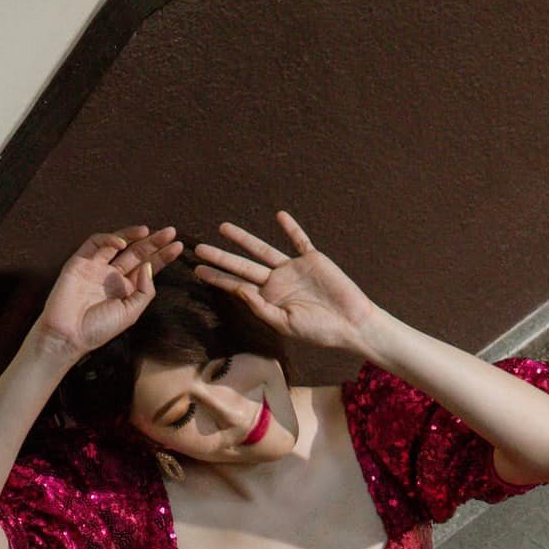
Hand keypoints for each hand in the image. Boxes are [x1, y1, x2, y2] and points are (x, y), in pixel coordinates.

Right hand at [35, 225, 182, 357]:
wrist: (68, 335)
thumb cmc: (98, 329)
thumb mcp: (130, 313)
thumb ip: (144, 291)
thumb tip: (149, 266)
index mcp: (126, 289)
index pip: (147, 268)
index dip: (162, 257)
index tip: (178, 246)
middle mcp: (112, 276)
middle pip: (136, 253)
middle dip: (153, 242)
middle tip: (171, 232)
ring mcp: (96, 267)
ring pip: (117, 244)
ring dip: (133, 235)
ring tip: (148, 231)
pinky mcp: (80, 262)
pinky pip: (95, 244)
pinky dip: (108, 240)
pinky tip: (121, 243)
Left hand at [192, 211, 376, 351]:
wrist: (351, 324)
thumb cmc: (320, 331)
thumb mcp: (286, 325)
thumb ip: (261, 308)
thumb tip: (238, 289)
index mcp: (268, 300)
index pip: (237, 287)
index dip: (217, 279)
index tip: (197, 270)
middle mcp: (277, 283)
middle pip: (243, 266)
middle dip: (221, 257)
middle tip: (198, 248)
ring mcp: (293, 269)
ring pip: (262, 250)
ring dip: (243, 239)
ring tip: (222, 227)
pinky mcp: (312, 259)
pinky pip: (299, 240)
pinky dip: (291, 228)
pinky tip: (279, 216)